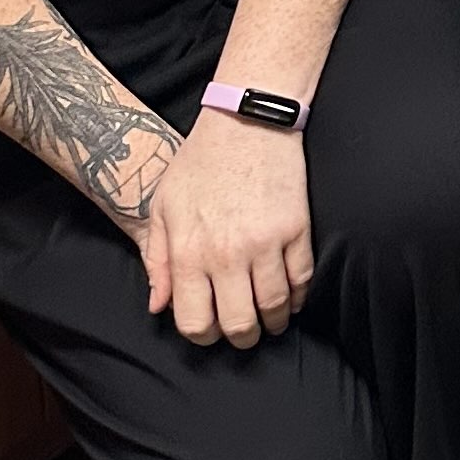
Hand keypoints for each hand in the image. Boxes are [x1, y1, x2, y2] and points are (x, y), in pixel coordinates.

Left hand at [142, 111, 313, 348]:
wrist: (246, 121)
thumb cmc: (200, 162)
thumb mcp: (162, 207)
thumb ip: (156, 260)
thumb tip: (158, 306)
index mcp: (189, 252)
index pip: (195, 321)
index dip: (203, 336)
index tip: (211, 329)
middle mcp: (227, 254)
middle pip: (238, 323)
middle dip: (241, 338)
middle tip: (244, 332)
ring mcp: (266, 243)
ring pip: (274, 307)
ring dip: (274, 322)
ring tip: (271, 319)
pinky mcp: (296, 229)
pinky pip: (302, 279)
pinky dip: (299, 296)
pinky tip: (292, 296)